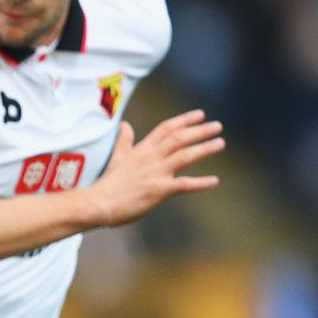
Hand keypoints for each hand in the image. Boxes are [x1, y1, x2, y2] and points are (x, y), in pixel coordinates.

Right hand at [90, 110, 223, 227]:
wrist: (97, 203)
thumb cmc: (107, 184)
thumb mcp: (116, 158)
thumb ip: (124, 141)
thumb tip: (125, 125)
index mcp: (142, 149)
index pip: (166, 128)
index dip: (184, 120)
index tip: (200, 114)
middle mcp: (151, 157)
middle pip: (179, 138)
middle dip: (200, 130)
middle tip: (217, 126)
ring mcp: (156, 173)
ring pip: (185, 155)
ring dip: (205, 148)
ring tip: (220, 143)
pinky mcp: (159, 190)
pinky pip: (185, 184)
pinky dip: (201, 183)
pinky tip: (215, 181)